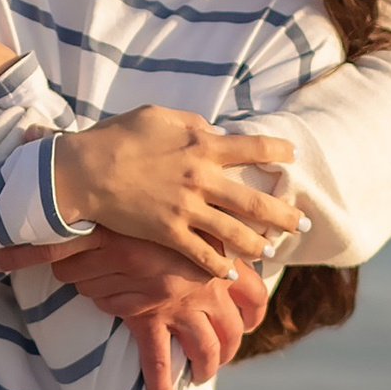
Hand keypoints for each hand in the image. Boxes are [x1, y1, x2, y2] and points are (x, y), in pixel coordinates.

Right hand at [45, 236, 268, 389]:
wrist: (115, 216)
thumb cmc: (152, 210)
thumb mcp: (189, 218)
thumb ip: (205, 234)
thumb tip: (219, 244)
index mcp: (221, 262)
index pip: (253, 294)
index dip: (254, 313)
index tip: (250, 321)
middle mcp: (207, 288)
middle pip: (231, 330)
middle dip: (229, 347)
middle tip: (222, 354)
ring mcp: (179, 307)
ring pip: (205, 349)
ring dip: (207, 367)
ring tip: (200, 376)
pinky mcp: (149, 319)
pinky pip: (157, 362)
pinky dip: (161, 387)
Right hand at [47, 113, 301, 271]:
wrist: (85, 171)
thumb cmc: (118, 137)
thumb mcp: (158, 116)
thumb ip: (192, 124)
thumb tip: (215, 131)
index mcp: (202, 146)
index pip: (254, 147)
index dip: (278, 151)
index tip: (293, 156)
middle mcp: (202, 179)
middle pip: (255, 201)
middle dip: (285, 215)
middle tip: (305, 224)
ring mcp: (187, 209)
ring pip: (235, 233)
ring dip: (259, 244)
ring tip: (272, 250)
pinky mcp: (169, 233)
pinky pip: (202, 254)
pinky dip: (218, 266)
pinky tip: (230, 273)